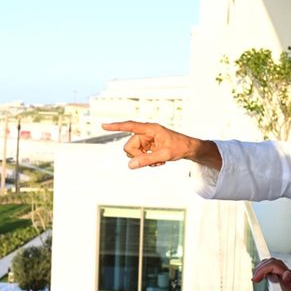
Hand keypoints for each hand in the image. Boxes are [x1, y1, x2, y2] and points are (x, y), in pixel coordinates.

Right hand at [101, 120, 220, 169]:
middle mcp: (145, 132)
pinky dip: (146, 160)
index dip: (116, 126)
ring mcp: (145, 139)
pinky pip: (138, 155)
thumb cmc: (178, 147)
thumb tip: (130, 165)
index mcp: (150, 129)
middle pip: (129, 146)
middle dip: (137, 156)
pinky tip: (157, 161)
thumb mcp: (164, 155)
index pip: (130, 126)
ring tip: (157, 161)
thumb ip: (147, 160)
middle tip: (152, 161)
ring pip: (132, 152)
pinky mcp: (146, 145)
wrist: (187, 148)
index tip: (103, 125)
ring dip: (142, 159)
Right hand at [252, 258, 290, 290]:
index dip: (261, 270)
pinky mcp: (286, 280)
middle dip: (260, 268)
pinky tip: (263, 281)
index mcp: (289, 276)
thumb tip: (286, 273)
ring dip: (262, 268)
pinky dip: (266, 272)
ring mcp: (287, 276)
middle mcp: (288, 274)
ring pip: (273, 265)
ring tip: (256, 279)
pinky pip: (274, 271)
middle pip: (272, 261)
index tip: (255, 280)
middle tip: (255, 280)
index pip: (272, 264)